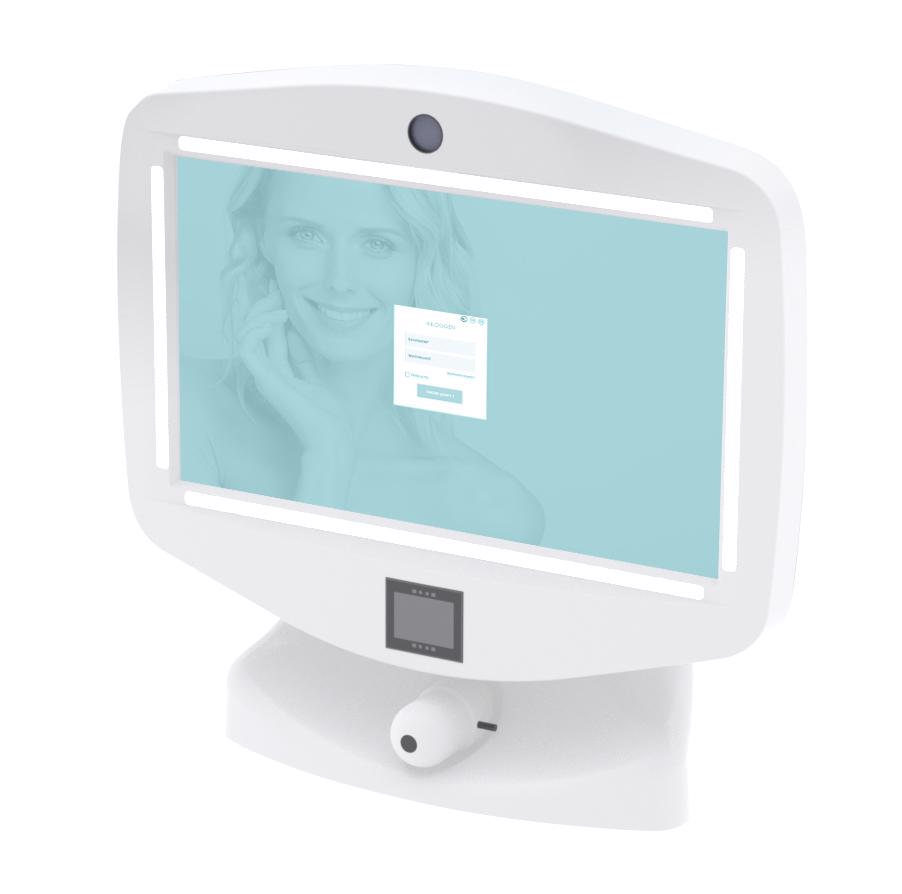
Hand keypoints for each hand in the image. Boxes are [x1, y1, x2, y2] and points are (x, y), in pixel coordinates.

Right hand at [236, 282, 353, 502]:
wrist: (331, 436)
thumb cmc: (327, 414)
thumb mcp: (315, 376)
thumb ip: (303, 357)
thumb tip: (296, 332)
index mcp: (278, 371)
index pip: (267, 335)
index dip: (271, 311)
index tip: (281, 292)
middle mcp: (266, 372)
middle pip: (253, 331)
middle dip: (262, 307)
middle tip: (277, 291)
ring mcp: (263, 375)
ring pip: (245, 334)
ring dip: (258, 314)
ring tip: (279, 306)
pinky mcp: (264, 378)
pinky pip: (247, 346)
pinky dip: (257, 328)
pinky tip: (276, 320)